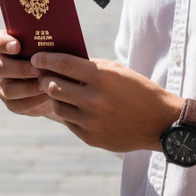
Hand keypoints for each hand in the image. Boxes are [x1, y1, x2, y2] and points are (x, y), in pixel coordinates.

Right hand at [0, 30, 51, 117]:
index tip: (17, 46)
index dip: (2, 43)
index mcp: (8, 44)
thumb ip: (49, 40)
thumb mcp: (54, 45)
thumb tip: (58, 34)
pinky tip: (46, 97)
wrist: (61, 81)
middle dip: (20, 69)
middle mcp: (1, 63)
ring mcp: (4, 84)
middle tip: (38, 70)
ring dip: (28, 88)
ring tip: (45, 86)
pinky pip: (16, 104)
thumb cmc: (57, 56)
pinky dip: (32, 102)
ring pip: (7, 88)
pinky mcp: (11, 102)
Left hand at [32, 52, 180, 153]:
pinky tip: (76, 108)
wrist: (159, 122)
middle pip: (53, 86)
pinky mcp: (91, 138)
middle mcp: (94, 99)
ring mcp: (91, 121)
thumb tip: (60, 63)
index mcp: (101, 77)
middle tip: (44, 76)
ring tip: (62, 92)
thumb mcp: (116, 70)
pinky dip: (69, 113)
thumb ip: (89, 67)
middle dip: (46, 79)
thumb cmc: (137, 89)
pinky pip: (68, 122)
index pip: (63, 64)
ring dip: (57, 97)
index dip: (45, 59)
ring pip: (57, 106)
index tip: (36, 57)